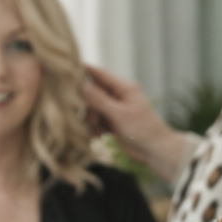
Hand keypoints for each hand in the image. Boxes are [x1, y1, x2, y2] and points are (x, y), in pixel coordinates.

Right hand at [83, 66, 189, 181]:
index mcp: (124, 87)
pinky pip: (98, 119)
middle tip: (89, 116)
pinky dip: (96, 127)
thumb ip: (100, 100)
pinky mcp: (114, 121)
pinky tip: (100, 135)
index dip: (83, 71)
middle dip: (88, 105)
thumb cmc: (143, 130)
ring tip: (97, 128)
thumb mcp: (119, 114)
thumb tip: (82, 86)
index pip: (100, 74)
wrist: (155, 151)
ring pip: (94, 108)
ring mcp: (116, 109)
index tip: (66, 70)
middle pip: (94, 92)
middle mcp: (119, 95)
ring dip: (92, 118)